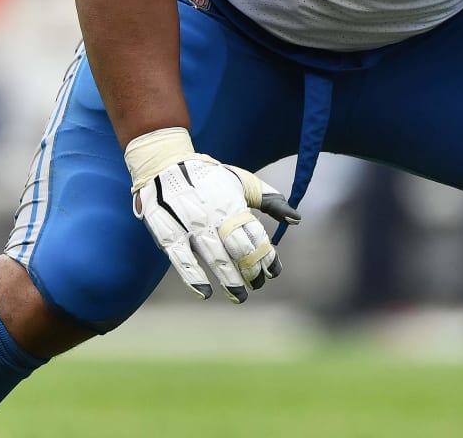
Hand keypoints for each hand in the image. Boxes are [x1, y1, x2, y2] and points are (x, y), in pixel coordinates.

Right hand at [126, 127, 299, 303]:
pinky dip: (194, 277)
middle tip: (257, 285)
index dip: (267, 257)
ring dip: (229, 280)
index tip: (274, 272)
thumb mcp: (243, 182)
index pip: (256, 236)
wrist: (166, 165)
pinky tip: (206, 292)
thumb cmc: (210, 178)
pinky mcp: (168, 233)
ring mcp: (190, 225)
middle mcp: (214, 216)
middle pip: (238, 250)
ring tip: (240, 296)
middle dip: (251, 272)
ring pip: (215, 257)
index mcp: (234, 205)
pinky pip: (182, 259)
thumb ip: (271, 201)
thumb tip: (296, 219)